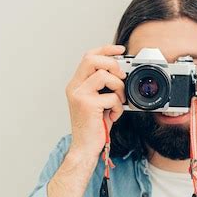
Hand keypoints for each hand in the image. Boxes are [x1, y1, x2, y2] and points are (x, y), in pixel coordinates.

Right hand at [65, 44, 126, 159]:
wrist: (85, 148)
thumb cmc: (93, 128)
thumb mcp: (98, 103)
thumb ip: (104, 88)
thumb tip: (121, 74)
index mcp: (76, 85)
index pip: (88, 56)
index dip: (105, 49)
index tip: (120, 50)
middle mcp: (74, 87)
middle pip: (92, 59)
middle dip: (112, 63)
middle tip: (122, 76)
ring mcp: (79, 95)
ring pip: (104, 75)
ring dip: (118, 87)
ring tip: (119, 101)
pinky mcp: (87, 105)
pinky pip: (111, 97)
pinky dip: (118, 107)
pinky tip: (113, 116)